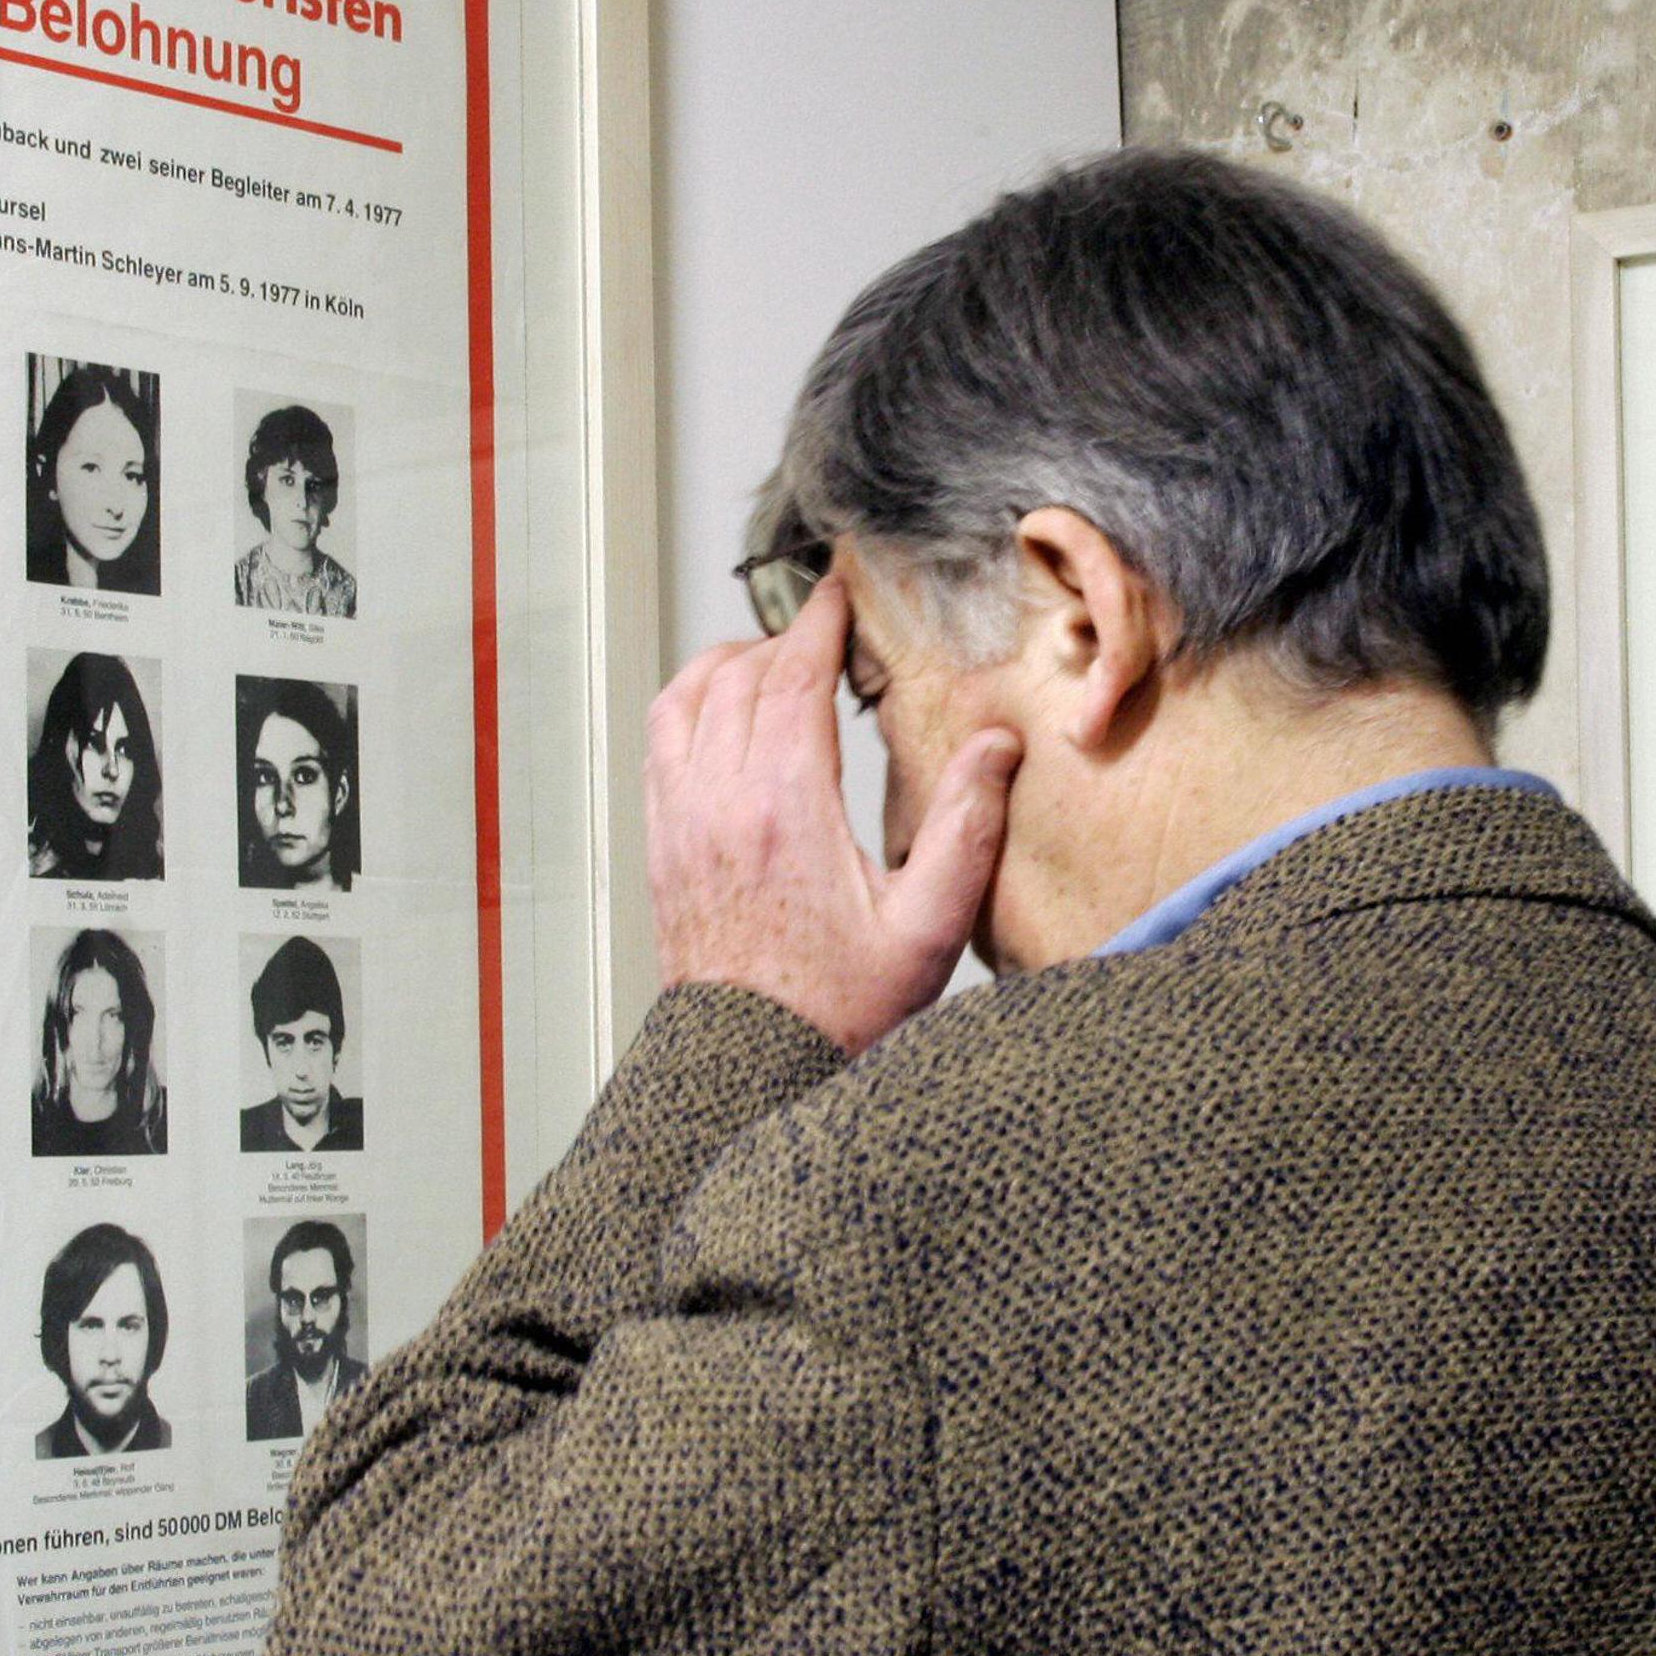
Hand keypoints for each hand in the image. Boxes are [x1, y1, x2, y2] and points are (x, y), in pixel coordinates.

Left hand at [647, 578, 1020, 1056]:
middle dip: (785, 637)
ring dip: (729, 663)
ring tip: (772, 660)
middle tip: (826, 629)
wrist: (752, 1065)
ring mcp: (681, 818)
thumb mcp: (928, 926)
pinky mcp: (662, 841)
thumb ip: (965, 828)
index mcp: (786, 807)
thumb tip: (995, 746)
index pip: (794, 675)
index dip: (820, 621)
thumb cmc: (838, 1007)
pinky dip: (688, 704)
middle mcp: (721, 799)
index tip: (840, 591)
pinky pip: (659, 740)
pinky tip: (722, 713)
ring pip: (687, 697)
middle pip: (743, 675)